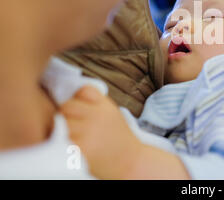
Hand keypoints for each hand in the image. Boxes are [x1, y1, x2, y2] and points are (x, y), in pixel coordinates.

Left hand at [60, 86, 190, 179]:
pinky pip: (61, 140)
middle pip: (67, 106)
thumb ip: (96, 105)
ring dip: (62, 130)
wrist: (131, 163)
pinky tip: (72, 148)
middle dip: (67, 114)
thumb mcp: (112, 115)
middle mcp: (98, 115)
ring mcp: (89, 131)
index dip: (78, 98)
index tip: (81, 109)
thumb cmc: (119, 140)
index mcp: (106, 106)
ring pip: (61, 123)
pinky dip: (62, 144)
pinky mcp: (81, 147)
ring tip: (73, 138)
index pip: (83, 90)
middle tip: (73, 126)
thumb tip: (69, 96)